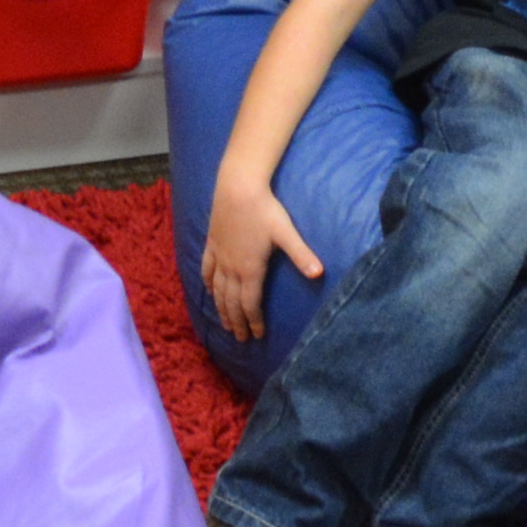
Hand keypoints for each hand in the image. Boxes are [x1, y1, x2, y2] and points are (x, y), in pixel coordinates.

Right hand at [197, 167, 320, 344]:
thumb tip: (320, 274)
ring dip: (221, 309)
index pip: (250, 303)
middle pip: (232, 302)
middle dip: (237, 322)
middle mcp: (232, 268)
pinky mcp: (212, 244)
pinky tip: (208, 291)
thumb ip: (302, 255)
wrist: (237, 187)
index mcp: (250, 269)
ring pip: (217, 290)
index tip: (256, 335)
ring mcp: (219, 256)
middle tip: (241, 339)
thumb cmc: (265, 210)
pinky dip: (207, 284)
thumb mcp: (286, 233)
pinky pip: (206, 269)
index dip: (253, 321)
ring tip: (225, 324)